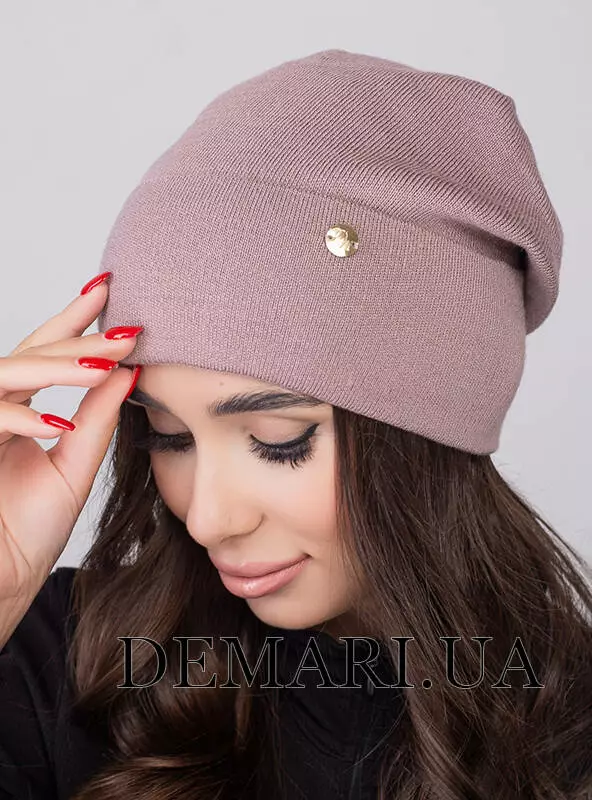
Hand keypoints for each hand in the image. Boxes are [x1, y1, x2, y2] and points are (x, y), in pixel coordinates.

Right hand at [0, 275, 139, 637]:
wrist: (1, 582)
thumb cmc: (28, 531)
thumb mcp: (74, 465)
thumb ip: (96, 419)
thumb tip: (130, 371)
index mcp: (19, 412)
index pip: (45, 354)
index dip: (74, 321)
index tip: (109, 291)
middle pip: (30, 355)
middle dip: (76, 337)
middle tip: (123, 328)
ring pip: (7, 375)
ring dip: (55, 369)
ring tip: (103, 365)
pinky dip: (18, 418)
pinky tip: (56, 424)